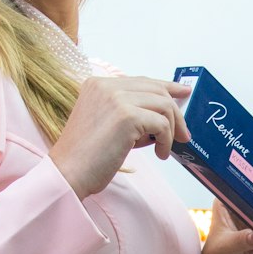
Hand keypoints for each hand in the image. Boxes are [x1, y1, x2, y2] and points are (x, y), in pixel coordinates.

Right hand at [50, 77, 190, 199]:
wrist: (68, 173)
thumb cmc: (86, 156)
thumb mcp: (106, 123)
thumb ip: (130, 111)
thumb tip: (165, 112)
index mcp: (99, 84)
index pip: (142, 80)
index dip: (167, 86)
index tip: (184, 92)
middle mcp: (106, 86)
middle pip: (157, 90)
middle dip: (175, 113)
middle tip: (183, 134)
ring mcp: (116, 98)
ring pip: (164, 106)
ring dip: (171, 129)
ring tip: (164, 148)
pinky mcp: (126, 116)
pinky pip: (162, 124)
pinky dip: (165, 140)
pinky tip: (159, 154)